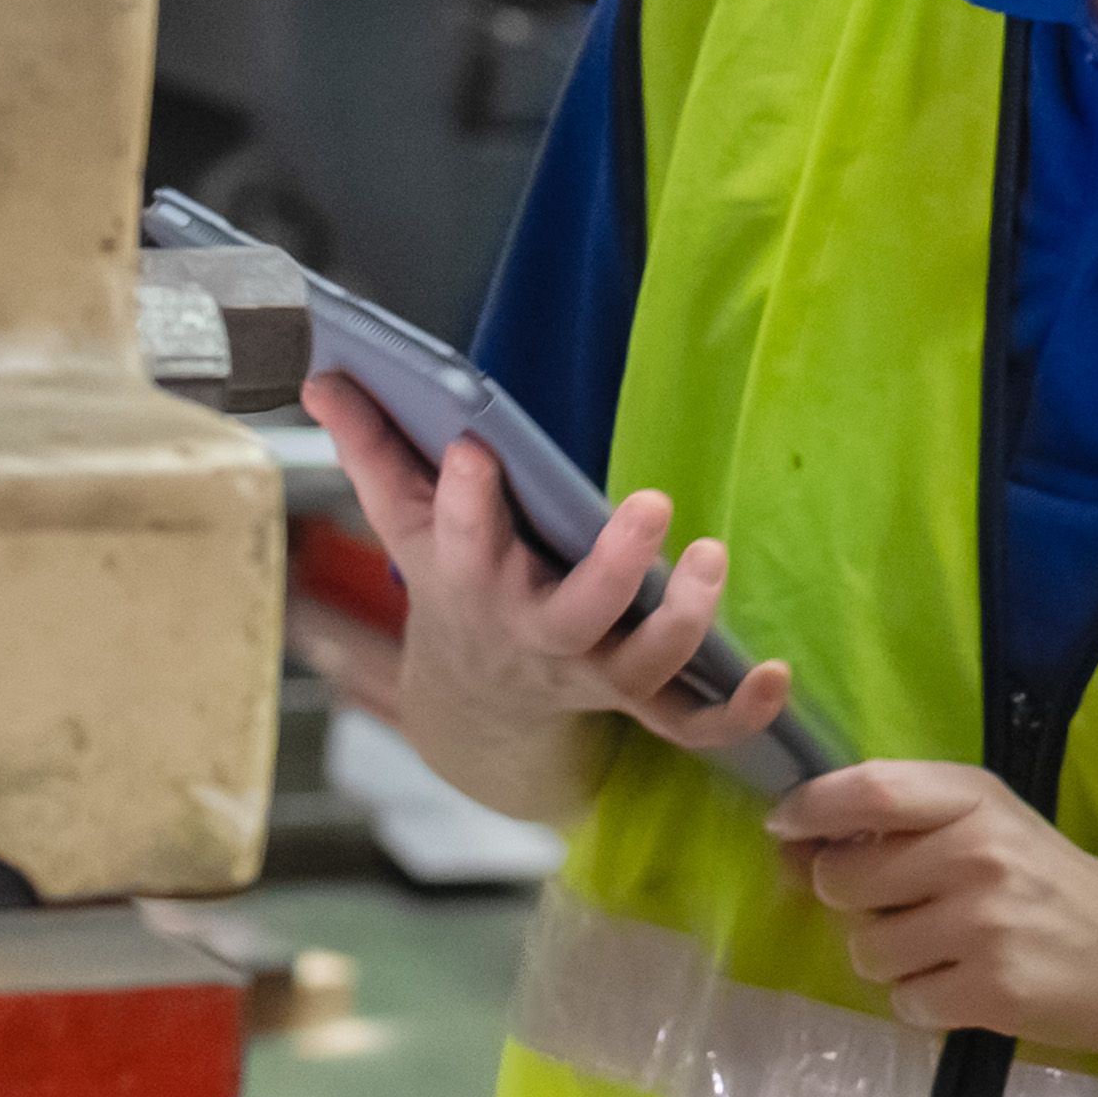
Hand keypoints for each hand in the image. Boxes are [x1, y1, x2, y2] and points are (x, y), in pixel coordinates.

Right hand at [308, 372, 798, 824]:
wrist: (472, 701)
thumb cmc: (450, 582)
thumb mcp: (403, 518)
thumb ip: (371, 446)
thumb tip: (324, 373)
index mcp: (471, 582)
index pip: (460, 541)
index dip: (467, 501)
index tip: (477, 450)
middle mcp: (534, 634)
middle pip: (572, 615)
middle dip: (612, 566)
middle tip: (652, 505)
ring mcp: (589, 674)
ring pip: (641, 668)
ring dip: (684, 623)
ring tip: (710, 556)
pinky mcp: (636, 701)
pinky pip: (690, 723)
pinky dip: (735, 712)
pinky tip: (773, 672)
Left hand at [776, 761, 1097, 1049]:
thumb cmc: (1056, 887)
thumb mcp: (993, 827)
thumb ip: (905, 826)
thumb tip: (794, 845)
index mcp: (975, 799)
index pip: (868, 789)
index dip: (810, 807)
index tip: (784, 827)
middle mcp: (976, 852)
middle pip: (843, 879)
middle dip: (855, 905)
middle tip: (907, 912)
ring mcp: (983, 923)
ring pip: (867, 950)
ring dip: (894, 962)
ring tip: (951, 954)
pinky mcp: (991, 989)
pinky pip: (906, 1002)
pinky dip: (926, 1005)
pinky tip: (971, 989)